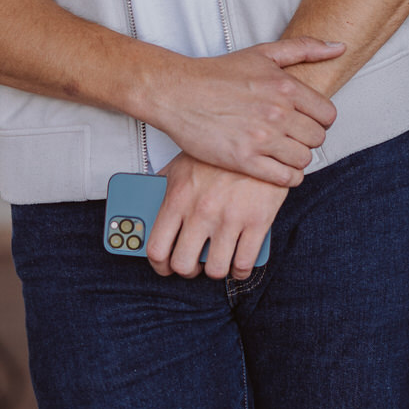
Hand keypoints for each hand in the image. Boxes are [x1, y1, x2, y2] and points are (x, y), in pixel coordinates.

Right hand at [143, 38, 342, 186]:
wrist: (178, 92)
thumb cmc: (219, 72)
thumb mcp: (264, 53)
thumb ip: (305, 48)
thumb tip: (340, 46)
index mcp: (286, 86)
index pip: (328, 115)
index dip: (320, 120)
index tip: (306, 121)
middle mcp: (278, 112)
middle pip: (317, 139)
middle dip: (308, 139)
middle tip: (293, 137)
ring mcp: (261, 138)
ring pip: (304, 160)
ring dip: (297, 158)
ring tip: (284, 152)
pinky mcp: (244, 159)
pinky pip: (285, 178)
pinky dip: (287, 177)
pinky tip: (277, 168)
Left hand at [147, 154, 288, 279]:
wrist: (260, 138)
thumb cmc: (220, 154)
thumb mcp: (184, 163)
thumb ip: (164, 185)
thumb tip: (147, 202)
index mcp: (178, 198)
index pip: (157, 248)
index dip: (159, 266)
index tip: (165, 267)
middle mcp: (201, 211)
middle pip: (184, 264)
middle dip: (188, 270)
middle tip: (194, 263)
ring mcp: (230, 218)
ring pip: (216, 269)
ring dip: (215, 270)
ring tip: (218, 262)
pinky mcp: (258, 221)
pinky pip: (245, 263)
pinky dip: (240, 270)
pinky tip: (239, 263)